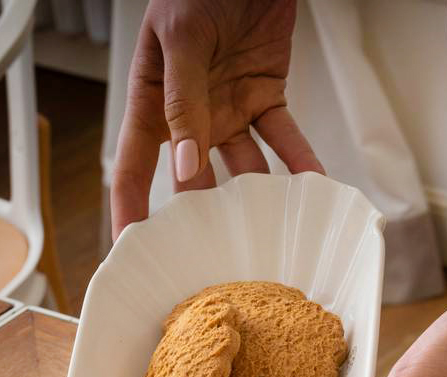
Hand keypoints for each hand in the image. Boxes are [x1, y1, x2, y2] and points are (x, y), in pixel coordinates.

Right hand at [112, 0, 322, 237]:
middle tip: (213, 267)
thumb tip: (185, 168)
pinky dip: (301, 165)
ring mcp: (228, 110)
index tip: (133, 255)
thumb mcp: (181, 39)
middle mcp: (188, 116)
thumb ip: (183, 102)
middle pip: (190, 183)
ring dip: (256, 204)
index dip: (130, 214)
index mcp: (151, 102)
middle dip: (200, 225)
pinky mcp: (265, 98)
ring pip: (241, 171)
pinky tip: (316, 192)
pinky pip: (284, 141)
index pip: (132, 169)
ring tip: (270, 241)